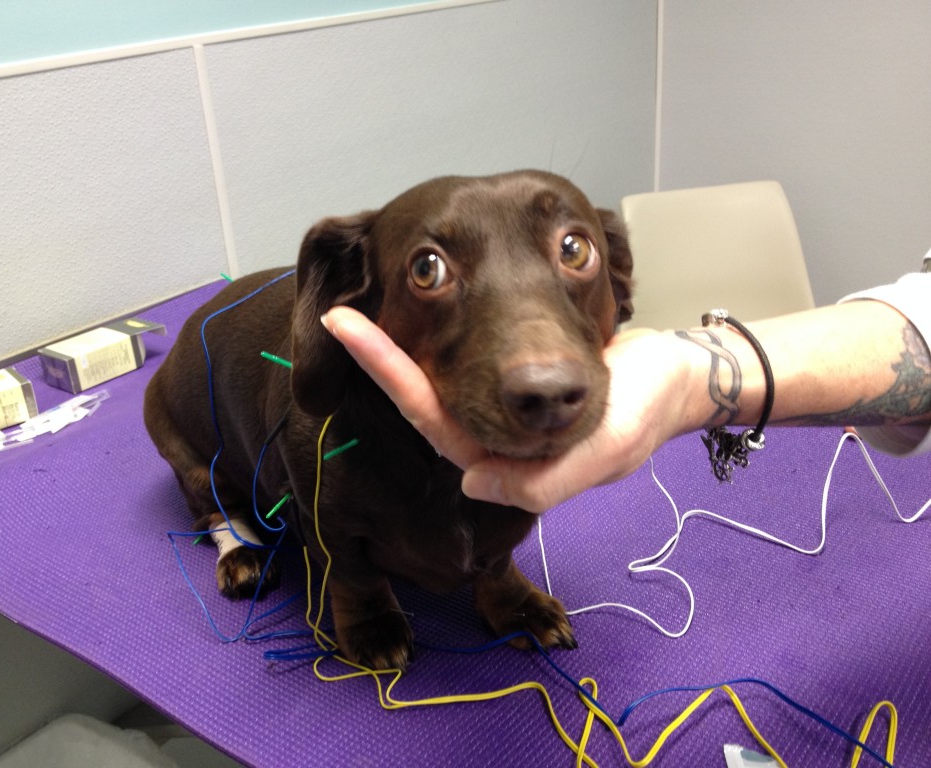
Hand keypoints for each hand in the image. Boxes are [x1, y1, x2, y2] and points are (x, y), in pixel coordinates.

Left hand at [321, 308, 695, 512]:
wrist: (676, 376)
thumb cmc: (646, 416)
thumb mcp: (605, 452)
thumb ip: (543, 481)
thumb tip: (473, 483)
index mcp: (506, 459)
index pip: (435, 418)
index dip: (390, 374)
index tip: (350, 330)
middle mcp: (495, 435)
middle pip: (427, 395)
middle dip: (383, 355)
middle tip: (340, 310)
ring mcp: (502, 406)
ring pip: (443, 376)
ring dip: (405, 344)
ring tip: (365, 306)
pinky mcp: (514, 378)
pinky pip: (468, 359)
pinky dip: (442, 335)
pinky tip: (423, 311)